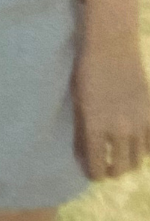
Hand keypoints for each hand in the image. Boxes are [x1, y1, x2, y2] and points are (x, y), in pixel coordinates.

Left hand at [75, 40, 149, 179]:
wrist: (111, 46)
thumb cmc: (87, 71)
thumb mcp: (78, 102)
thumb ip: (81, 132)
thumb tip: (84, 158)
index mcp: (95, 126)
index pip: (96, 168)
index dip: (92, 173)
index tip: (90, 170)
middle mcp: (119, 130)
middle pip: (119, 170)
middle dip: (110, 171)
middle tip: (104, 164)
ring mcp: (139, 124)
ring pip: (138, 162)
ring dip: (127, 162)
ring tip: (119, 154)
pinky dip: (143, 149)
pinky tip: (133, 141)